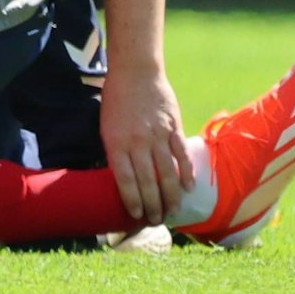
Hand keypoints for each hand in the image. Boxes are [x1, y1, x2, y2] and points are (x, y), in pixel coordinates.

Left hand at [99, 66, 193, 226]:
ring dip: (170, 196)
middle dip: (152, 206)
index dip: (132, 201)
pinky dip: (186, 173)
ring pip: (167, 173)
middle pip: (148, 182)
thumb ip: (117, 153)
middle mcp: (138, 142)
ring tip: (171, 213)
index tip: (136, 216)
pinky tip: (188, 188)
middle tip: (155, 221)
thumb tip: (124, 182)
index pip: (126, 180)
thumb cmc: (116, 101)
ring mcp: (158, 135)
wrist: (135, 72)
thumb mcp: (107, 128)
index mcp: (117, 143)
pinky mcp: (174, 127)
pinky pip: (181, 155)